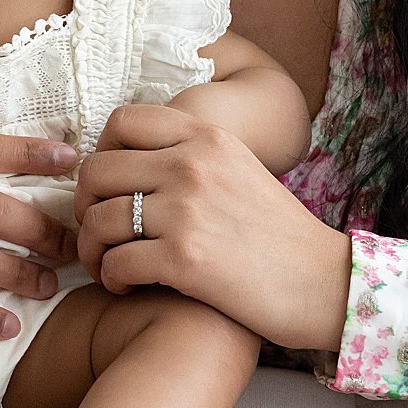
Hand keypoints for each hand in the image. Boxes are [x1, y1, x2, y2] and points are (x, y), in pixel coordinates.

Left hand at [73, 104, 351, 352]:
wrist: (323, 283)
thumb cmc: (277, 234)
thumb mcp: (238, 168)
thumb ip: (189, 155)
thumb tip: (128, 160)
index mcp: (206, 136)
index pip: (122, 121)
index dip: (100, 153)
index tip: (107, 186)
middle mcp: (192, 164)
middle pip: (96, 170)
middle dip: (84, 205)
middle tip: (97, 231)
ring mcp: (186, 210)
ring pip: (97, 219)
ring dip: (92, 248)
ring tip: (106, 264)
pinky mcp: (184, 258)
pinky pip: (115, 263)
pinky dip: (110, 279)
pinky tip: (124, 286)